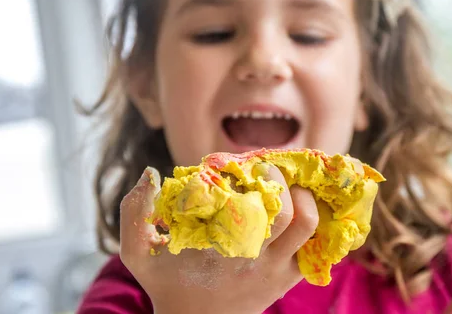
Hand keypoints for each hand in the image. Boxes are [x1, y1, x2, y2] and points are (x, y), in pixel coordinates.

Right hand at [119, 165, 317, 313]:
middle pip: (286, 210)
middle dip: (278, 178)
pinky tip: (299, 205)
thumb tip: (150, 174)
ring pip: (308, 224)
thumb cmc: (167, 284)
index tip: (237, 166)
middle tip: (264, 168)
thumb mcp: (138, 254)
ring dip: (303, 196)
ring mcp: (275, 270)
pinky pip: (317, 246)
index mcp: (218, 247)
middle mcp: (252, 258)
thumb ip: (134, 213)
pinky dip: (314, 220)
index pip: (244, 201)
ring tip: (287, 184)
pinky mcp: (288, 278)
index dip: (247, 174)